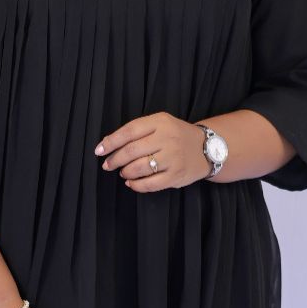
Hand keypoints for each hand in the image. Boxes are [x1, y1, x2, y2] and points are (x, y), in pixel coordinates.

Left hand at [94, 111, 210, 190]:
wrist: (207, 148)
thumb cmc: (176, 136)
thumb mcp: (160, 124)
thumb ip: (137, 131)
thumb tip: (107, 144)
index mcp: (161, 122)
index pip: (130, 131)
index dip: (111, 142)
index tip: (99, 150)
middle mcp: (168, 139)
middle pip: (132, 150)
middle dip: (115, 160)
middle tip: (107, 165)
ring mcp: (173, 158)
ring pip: (139, 168)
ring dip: (125, 172)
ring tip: (123, 172)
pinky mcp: (176, 175)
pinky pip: (150, 184)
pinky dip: (136, 185)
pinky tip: (131, 182)